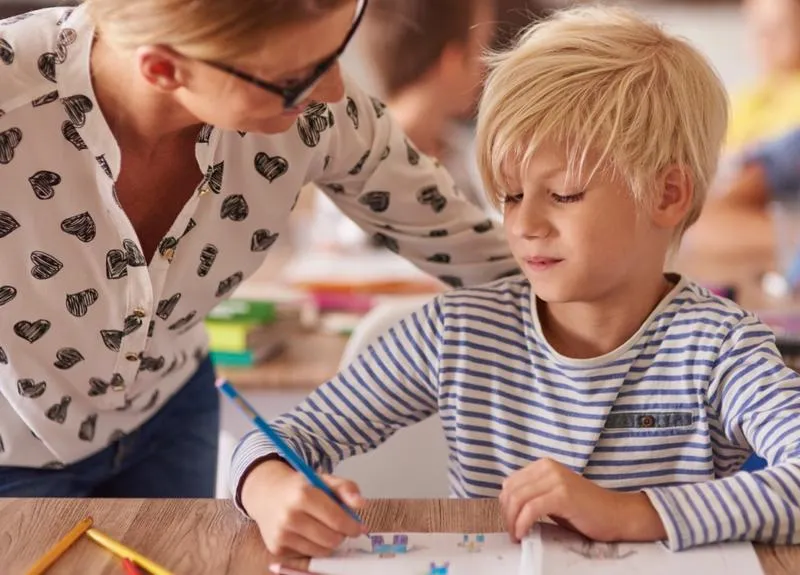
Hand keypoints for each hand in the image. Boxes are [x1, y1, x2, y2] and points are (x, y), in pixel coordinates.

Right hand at [241, 460, 367, 557]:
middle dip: (342, 535)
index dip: (353, 526)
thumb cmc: (300, 487)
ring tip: (324, 528)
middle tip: (341, 527)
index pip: (337, 519)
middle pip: (331, 539)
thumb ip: (346, 488)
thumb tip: (362, 504)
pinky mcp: (277, 548)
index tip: (359, 527)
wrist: (266, 494)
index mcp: (303, 494)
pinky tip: (308, 533)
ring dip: (329, 542)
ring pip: (321, 551)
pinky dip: (314, 546)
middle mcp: (289, 516)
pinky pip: (307, 555)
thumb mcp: (323, 480)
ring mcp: (281, 534)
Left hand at [499, 459, 665, 542]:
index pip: (510, 483)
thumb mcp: (553, 496)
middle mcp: (548, 467)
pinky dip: (522, 523)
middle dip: (506, 515)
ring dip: (512, 521)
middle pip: (511, 491)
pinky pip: (531, 508)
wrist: (616, 515)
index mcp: (543, 465)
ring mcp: (556, 479)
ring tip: (517, 535)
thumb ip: (533, 494)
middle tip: (512, 533)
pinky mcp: (563, 494)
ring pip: (517, 499)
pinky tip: (523, 534)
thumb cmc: (585, 510)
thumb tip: (507, 505)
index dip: (505, 505)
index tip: (509, 523)